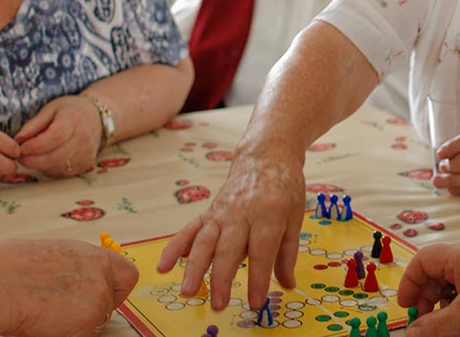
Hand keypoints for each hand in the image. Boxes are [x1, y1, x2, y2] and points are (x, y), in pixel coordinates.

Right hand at [0, 239, 136, 336]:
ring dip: (73, 326)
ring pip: (94, 323)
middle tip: (63, 315)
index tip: (98, 299)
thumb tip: (73, 289)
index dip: (113, 291)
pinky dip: (63, 335)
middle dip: (92, 313)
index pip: (127, 275)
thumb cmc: (4, 271)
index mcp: (90, 254)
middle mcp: (99, 272)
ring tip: (42, 317)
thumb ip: (72, 271)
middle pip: (110, 305)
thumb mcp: (48, 260)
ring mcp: (97, 296)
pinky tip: (41, 326)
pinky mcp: (88, 321)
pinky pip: (81, 335)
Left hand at [16, 95, 102, 177]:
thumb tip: (18, 140)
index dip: (35, 145)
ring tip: (32, 157)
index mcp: (74, 120)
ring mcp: (87, 153)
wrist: (95, 118)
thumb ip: (33, 125)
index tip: (21, 147)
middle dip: (34, 159)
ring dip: (40, 165)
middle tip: (21, 156)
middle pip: (56, 156)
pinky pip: (63, 171)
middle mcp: (84, 138)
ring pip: (58, 166)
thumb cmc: (69, 112)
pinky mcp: (86, 164)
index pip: (55, 137)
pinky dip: (50, 169)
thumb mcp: (50, 110)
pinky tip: (45, 161)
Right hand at [157, 146, 306, 310]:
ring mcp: (221, 212)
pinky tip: (164, 267)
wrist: (266, 155)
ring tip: (187, 292)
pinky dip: (174, 248)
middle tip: (219, 304)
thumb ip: (288, 253)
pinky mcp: (209, 212)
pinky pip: (189, 230)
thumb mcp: (295, 217)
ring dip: (194, 267)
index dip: (257, 278)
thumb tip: (288, 285)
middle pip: (228, 248)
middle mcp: (242, 213)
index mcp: (269, 214)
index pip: (261, 250)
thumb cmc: (284, 187)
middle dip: (221, 277)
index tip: (255, 302)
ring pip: (204, 241)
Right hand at [398, 240, 459, 336]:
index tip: (407, 305)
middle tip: (423, 319)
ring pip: (449, 284)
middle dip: (426, 297)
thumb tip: (414, 332)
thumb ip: (434, 325)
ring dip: (442, 304)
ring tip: (445, 323)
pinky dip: (457, 306)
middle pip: (435, 273)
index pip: (423, 260)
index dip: (410, 282)